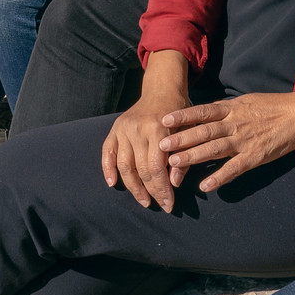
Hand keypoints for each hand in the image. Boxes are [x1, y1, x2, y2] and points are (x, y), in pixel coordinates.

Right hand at [103, 83, 188, 211]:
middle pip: (141, 169)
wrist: (162, 89)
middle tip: (160, 205)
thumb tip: (174, 184)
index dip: (162, 189)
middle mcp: (137, 129)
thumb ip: (182, 158)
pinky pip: (107, 152)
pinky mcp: (115, 128)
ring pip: (124, 165)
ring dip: (133, 187)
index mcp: (157, 129)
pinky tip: (112, 184)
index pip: (156, 168)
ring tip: (144, 200)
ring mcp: (124, 128)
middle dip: (151, 191)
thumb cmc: (179, 113)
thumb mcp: (187, 132)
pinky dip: (107, 169)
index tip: (169, 204)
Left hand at [157, 92, 294, 191]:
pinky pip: (234, 168)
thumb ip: (225, 108)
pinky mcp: (255, 157)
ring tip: (174, 164)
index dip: (183, 116)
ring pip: (214, 149)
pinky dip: (219, 177)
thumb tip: (204, 113)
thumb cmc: (271, 106)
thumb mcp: (245, 101)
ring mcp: (244, 141)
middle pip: (203, 131)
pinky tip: (205, 185)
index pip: (203, 111)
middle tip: (160, 146)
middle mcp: (235, 124)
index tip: (164, 120)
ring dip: (193, 157)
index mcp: (232, 108)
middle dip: (181, 139)